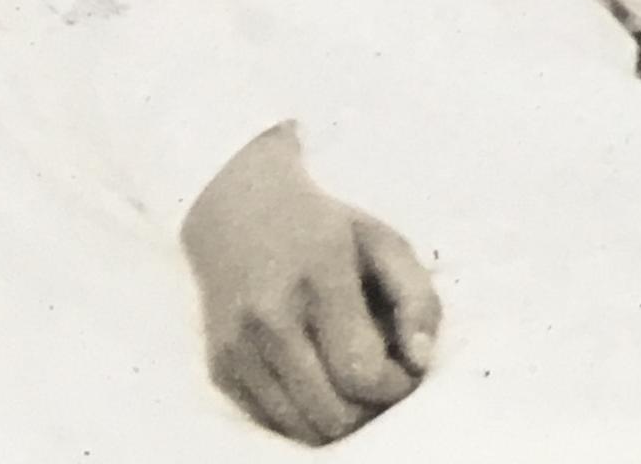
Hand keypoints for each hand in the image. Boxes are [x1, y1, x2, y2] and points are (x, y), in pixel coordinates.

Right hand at [178, 127, 439, 445]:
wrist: (236, 211)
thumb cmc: (325, 229)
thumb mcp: (385, 243)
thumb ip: (418, 299)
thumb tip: (420, 362)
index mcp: (319, 280)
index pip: (361, 372)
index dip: (395, 386)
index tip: (404, 367)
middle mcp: (269, 319)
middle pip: (334, 413)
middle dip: (371, 407)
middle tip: (381, 376)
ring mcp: (238, 349)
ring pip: (304, 428)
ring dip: (340, 416)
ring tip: (351, 379)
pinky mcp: (220, 369)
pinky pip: (275, 423)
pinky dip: (306, 414)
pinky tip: (318, 378)